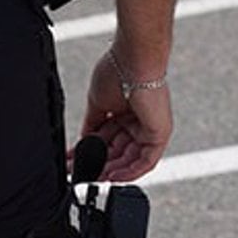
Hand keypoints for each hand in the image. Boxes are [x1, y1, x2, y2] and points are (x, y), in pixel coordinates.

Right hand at [76, 50, 172, 181]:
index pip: (110, 140)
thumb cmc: (118, 71)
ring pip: (132, 159)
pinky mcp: (160, 133)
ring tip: (94, 178)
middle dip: (101, 164)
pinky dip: (130, 172)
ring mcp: (151, 128)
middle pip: (120, 152)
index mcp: (127, 112)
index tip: (77, 161)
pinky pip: (146, 161)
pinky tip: (113, 177)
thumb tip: (83, 141)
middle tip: (83, 174)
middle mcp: (140, 121)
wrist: (132, 59)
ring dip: (113, 171)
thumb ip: (92, 125)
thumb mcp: (98, 104)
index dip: (94, 152)